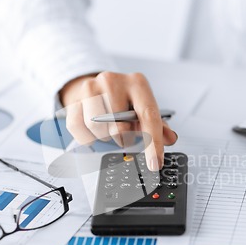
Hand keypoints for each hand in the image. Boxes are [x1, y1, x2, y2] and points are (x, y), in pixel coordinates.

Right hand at [59, 71, 177, 169]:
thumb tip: (170, 138)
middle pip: (119, 126)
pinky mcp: (74, 99)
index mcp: (137, 83)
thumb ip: (159, 125)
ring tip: (109, 129)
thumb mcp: (144, 109)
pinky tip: (94, 130)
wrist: (98, 87)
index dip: (153, 143)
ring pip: (97, 128)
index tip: (155, 163)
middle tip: (124, 135)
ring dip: (105, 137)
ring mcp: (91, 87)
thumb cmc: (125, 101)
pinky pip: (78, 129)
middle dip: (124, 139)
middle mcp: (113, 80)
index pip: (148, 116)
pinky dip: (87, 137)